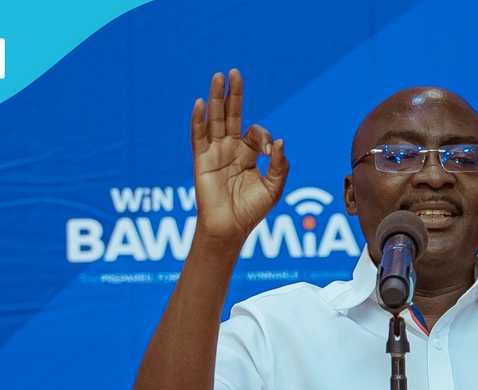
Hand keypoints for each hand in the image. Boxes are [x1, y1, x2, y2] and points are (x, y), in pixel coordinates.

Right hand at [190, 69, 288, 243]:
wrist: (230, 229)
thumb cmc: (251, 211)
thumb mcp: (274, 187)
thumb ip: (280, 165)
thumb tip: (279, 141)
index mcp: (248, 154)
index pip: (255, 132)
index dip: (263, 135)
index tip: (268, 149)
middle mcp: (230, 149)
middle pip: (231, 115)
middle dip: (234, 95)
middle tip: (235, 72)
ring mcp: (215, 153)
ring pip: (215, 120)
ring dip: (217, 98)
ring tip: (218, 77)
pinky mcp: (201, 161)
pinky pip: (198, 136)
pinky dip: (199, 120)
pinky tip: (201, 103)